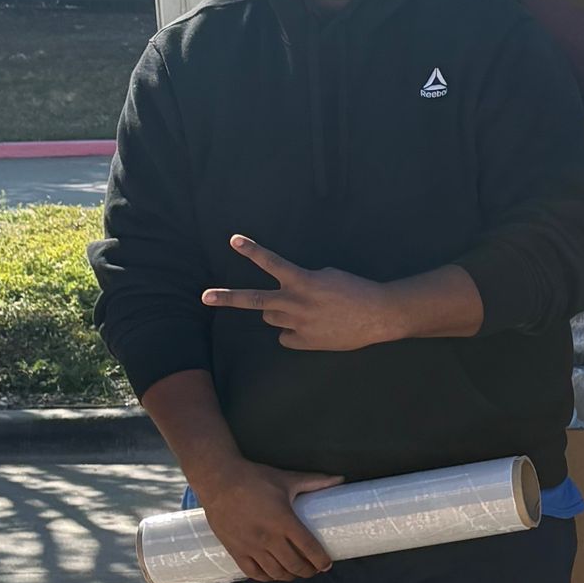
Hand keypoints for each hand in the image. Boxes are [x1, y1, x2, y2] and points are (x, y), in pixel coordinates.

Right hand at [191, 460, 342, 582]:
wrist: (218, 480)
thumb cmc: (254, 478)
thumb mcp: (286, 479)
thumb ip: (315, 481)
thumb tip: (340, 479)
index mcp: (284, 522)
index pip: (309, 549)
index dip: (321, 560)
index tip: (327, 564)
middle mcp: (268, 538)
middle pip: (294, 565)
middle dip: (308, 571)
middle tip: (314, 569)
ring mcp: (251, 547)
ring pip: (276, 573)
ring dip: (290, 576)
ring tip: (296, 572)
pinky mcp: (235, 550)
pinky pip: (253, 573)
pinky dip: (267, 577)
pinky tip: (273, 573)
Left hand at [202, 236, 397, 351]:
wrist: (378, 315)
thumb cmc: (355, 290)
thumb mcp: (327, 276)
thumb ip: (303, 281)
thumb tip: (289, 292)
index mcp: (303, 281)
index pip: (271, 263)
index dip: (251, 251)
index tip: (234, 240)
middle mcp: (296, 303)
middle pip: (254, 300)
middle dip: (227, 298)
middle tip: (205, 297)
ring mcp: (298, 324)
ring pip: (271, 318)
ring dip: (279, 312)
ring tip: (301, 310)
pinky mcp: (305, 342)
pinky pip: (286, 337)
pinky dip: (294, 332)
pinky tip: (312, 328)